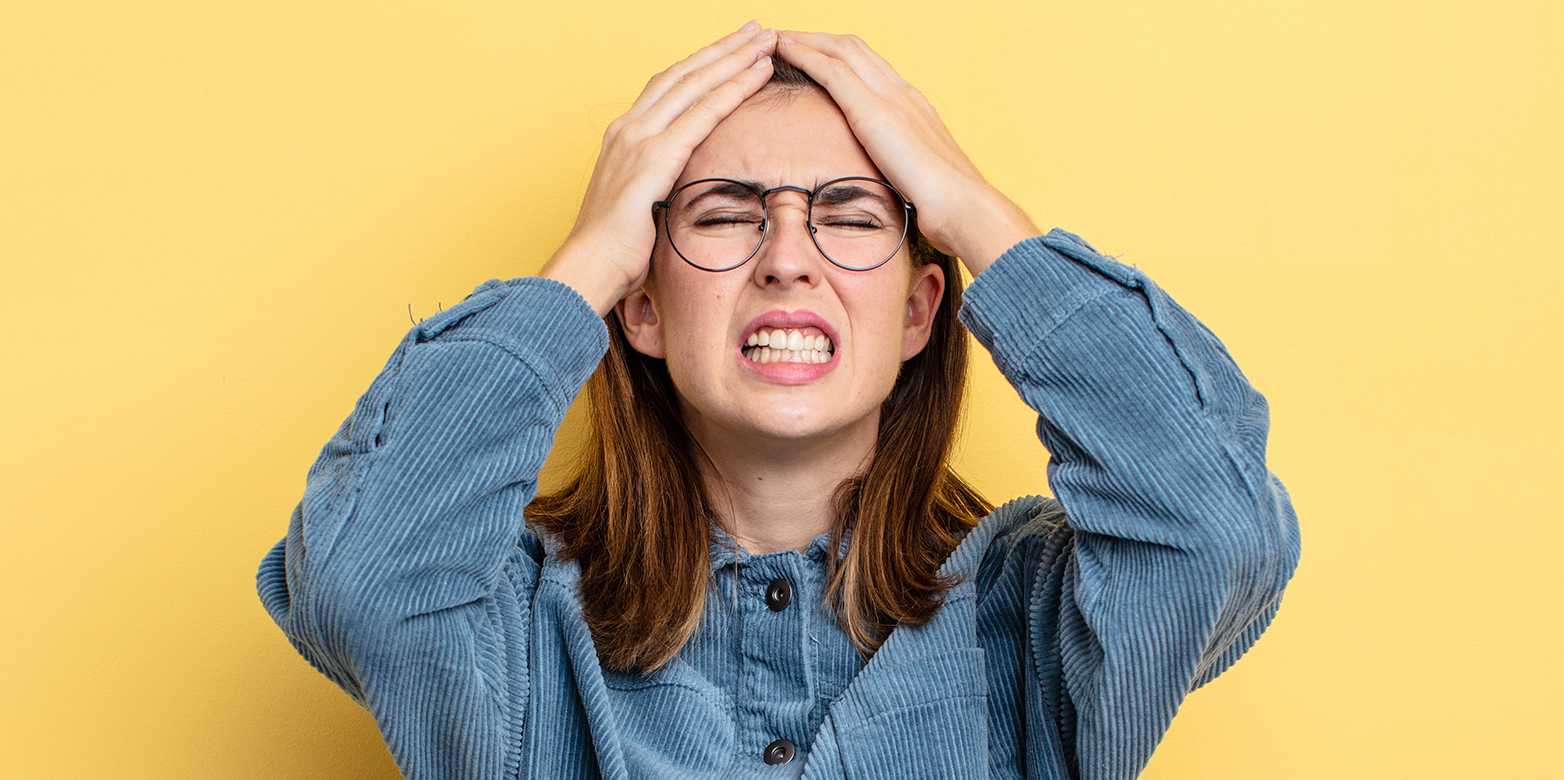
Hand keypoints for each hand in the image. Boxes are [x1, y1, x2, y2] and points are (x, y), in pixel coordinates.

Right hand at [541, 21, 778, 312]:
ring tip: (766, 40)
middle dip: (723, 48)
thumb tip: (684, 192)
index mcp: (624, 137)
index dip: (703, 65)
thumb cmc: (614, 251)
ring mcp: (638, 139)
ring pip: (696, 83)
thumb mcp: (641, 207)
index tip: (732, 50)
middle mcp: (628, 128)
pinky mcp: (653, 158)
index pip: (669, 87)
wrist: (588, 268)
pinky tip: (758, 73)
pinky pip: (703, 114)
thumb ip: (661, 187)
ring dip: (734, 58)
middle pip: (684, 73)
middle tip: (757, 29)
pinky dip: (733, 89)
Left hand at [775, 30, 1040, 273]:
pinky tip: (782, 49)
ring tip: (775, 36)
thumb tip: (892, 185)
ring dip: (805, 38)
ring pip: (840, 49)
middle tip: (786, 37)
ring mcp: (889, 96)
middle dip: (818, 38)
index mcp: (913, 106)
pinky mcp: (872, 109)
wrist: (962, 204)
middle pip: (853, 48)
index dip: (839, 56)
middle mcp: (902, 92)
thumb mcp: (918, 179)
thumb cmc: (945, 204)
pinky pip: (831, 69)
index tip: (814, 55)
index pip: (870, 67)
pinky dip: (804, 54)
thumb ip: (900, 170)